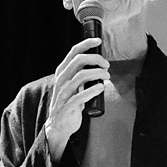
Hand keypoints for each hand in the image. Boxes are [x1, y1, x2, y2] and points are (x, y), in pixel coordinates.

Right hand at [44, 38, 109, 160]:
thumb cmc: (69, 102)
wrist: (59, 125)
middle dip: (96, 59)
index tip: (98, 41)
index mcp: (62, 72)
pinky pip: (81, 95)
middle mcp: (61, 80)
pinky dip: (93, 90)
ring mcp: (64, 92)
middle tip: (107, 65)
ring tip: (107, 76)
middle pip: (78, 60)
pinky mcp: (68, 105)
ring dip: (98, 73)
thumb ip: (81, 74)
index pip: (73, 52)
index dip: (86, 44)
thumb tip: (99, 64)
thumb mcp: (73, 85)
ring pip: (81, 76)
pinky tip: (101, 87)